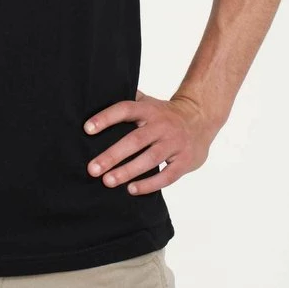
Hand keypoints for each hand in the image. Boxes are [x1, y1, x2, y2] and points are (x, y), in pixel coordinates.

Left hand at [83, 91, 220, 194]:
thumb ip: (128, 101)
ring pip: (150, 158)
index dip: (106, 118)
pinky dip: (149, 184)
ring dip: (128, 171)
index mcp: (149, 110)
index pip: (125, 109)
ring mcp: (175, 143)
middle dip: (112, 155)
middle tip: (93, 169)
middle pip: (135, 140)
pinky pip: (167, 175)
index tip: (87, 129)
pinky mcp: (185, 160)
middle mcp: (162, 125)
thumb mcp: (149, 102)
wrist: (201, 118)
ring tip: (108, 181)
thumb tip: (97, 98)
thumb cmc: (165, 114)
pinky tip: (132, 189)